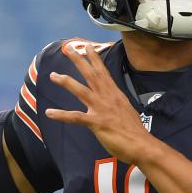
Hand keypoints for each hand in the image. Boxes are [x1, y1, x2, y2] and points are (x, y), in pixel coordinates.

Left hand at [46, 45, 152, 164]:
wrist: (142, 145)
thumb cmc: (135, 131)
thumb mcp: (127, 111)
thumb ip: (117, 105)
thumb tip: (113, 104)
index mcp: (115, 94)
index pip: (103, 72)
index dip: (95, 59)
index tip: (88, 47)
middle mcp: (108, 97)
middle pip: (91, 75)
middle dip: (79, 61)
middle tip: (68, 49)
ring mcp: (102, 109)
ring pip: (81, 90)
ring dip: (66, 81)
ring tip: (53, 75)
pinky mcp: (97, 123)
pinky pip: (75, 117)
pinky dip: (61, 115)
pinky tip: (49, 112)